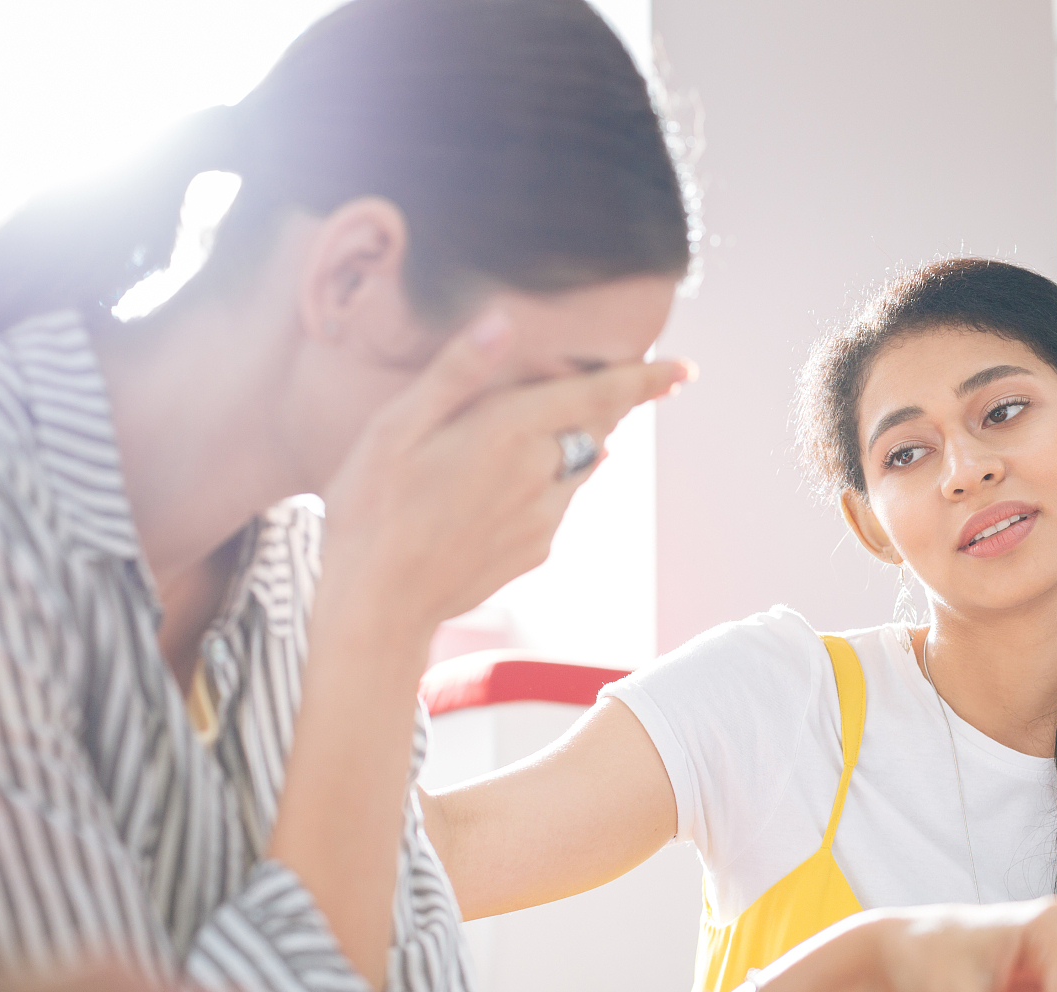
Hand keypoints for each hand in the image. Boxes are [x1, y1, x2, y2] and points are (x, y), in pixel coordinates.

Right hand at [321, 307, 691, 637]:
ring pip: (576, 467)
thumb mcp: (397, 426)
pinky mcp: (535, 551)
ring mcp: (543, 519)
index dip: (644, 379)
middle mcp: (540, 474)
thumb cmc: (373, 508)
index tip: (683, 369)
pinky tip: (501, 490)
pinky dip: (545, 486)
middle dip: (599, 405)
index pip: (598, 395)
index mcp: (509, 431)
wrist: (377, 604)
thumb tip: (501, 321)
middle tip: (593, 387)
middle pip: (591, 427)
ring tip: (523, 442)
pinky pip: (556, 505)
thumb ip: (456, 372)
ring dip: (566, 446)